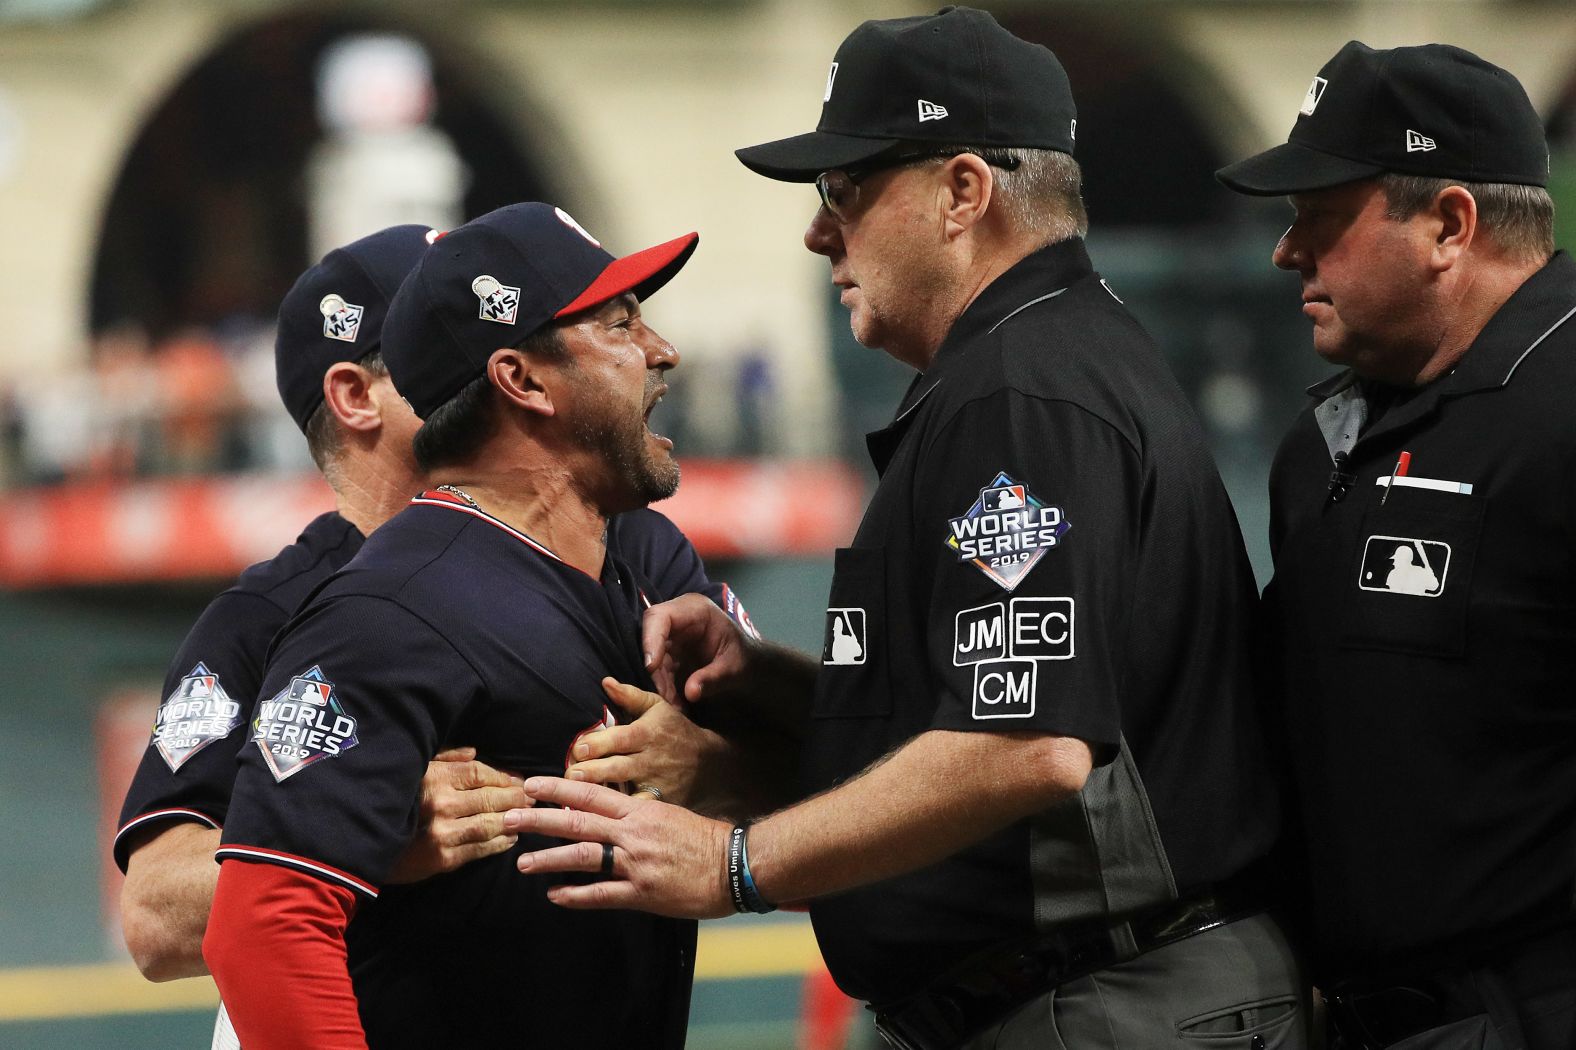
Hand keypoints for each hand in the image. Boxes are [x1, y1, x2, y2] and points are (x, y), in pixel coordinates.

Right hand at [387, 747, 530, 883]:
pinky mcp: (443, 859)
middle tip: (531, 797)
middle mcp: (441, 803)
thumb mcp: (414, 770)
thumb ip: (444, 758)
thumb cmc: (393, 800)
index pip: (480, 773)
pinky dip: (500, 843)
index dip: (504, 776)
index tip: (519, 779)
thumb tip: (474, 752)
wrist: (363, 843)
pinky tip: (510, 838)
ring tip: (526, 816)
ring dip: (513, 820)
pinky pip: (480, 849)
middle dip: (516, 797)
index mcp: (434, 777)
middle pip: (491, 797)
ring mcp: (443, 833)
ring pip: (490, 824)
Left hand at [505, 777, 733, 918]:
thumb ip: (637, 813)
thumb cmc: (705, 837)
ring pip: (583, 858)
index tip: (531, 785)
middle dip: (539, 820)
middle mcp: (633, 833)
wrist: (735, 864)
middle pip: (577, 823)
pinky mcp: (642, 893)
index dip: (558, 789)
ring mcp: (635, 864)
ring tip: (522, 863)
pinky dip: (575, 896)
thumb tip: (608, 811)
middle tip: (508, 818)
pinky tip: (555, 896)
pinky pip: (601, 894)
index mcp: (640, 809)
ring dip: (548, 860)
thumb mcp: (669, 812)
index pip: (590, 794)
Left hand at [566, 679, 728, 808]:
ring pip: (625, 792)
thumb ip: (630, 696)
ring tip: (575, 801)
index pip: (619, 738)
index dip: (597, 744)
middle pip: (618, 767)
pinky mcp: (658, 803)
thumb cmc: (675, 731)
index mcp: (646, 734)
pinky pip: (637, 810)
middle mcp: (649, 760)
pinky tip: (600, 822)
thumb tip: (605, 682)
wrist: (710, 763)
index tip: (577, 749)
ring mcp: (654, 784)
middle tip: (570, 775)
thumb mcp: (658, 708)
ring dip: (600, 797)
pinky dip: (621, 817)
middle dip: (593, 772)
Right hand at [643, 593, 753, 703]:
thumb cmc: (744, 658)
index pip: (661, 617)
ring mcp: (672, 634)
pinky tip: (675, 702)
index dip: (651, 640)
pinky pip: (658, 667)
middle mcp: (679, 618)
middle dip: (655, 670)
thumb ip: (713, 678)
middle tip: (666, 696)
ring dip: (659, 682)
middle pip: (651, 638)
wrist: (748, 663)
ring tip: (674, 704)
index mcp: (696, 610)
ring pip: (653, 656)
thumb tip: (690, 692)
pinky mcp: (669, 650)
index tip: (651, 667)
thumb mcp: (733, 668)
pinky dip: (664, 685)